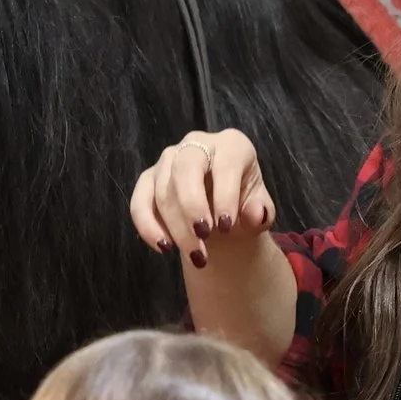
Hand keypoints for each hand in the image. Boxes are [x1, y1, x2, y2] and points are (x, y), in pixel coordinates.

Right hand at [128, 130, 273, 270]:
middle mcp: (197, 144)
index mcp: (231, 145)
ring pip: (163, 189)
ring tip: (195, 255)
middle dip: (191, 205)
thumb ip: (260, 212)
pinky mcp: (148, 179)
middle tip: (203, 237)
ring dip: (176, 225)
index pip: (224, 164)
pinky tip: (164, 247)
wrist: (222, 216)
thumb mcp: (258, 210)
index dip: (224, 195)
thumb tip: (254, 214)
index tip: (226, 227)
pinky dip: (148, 226)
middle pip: (185, 168)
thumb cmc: (242, 205)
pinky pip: (140, 201)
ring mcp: (168, 160)